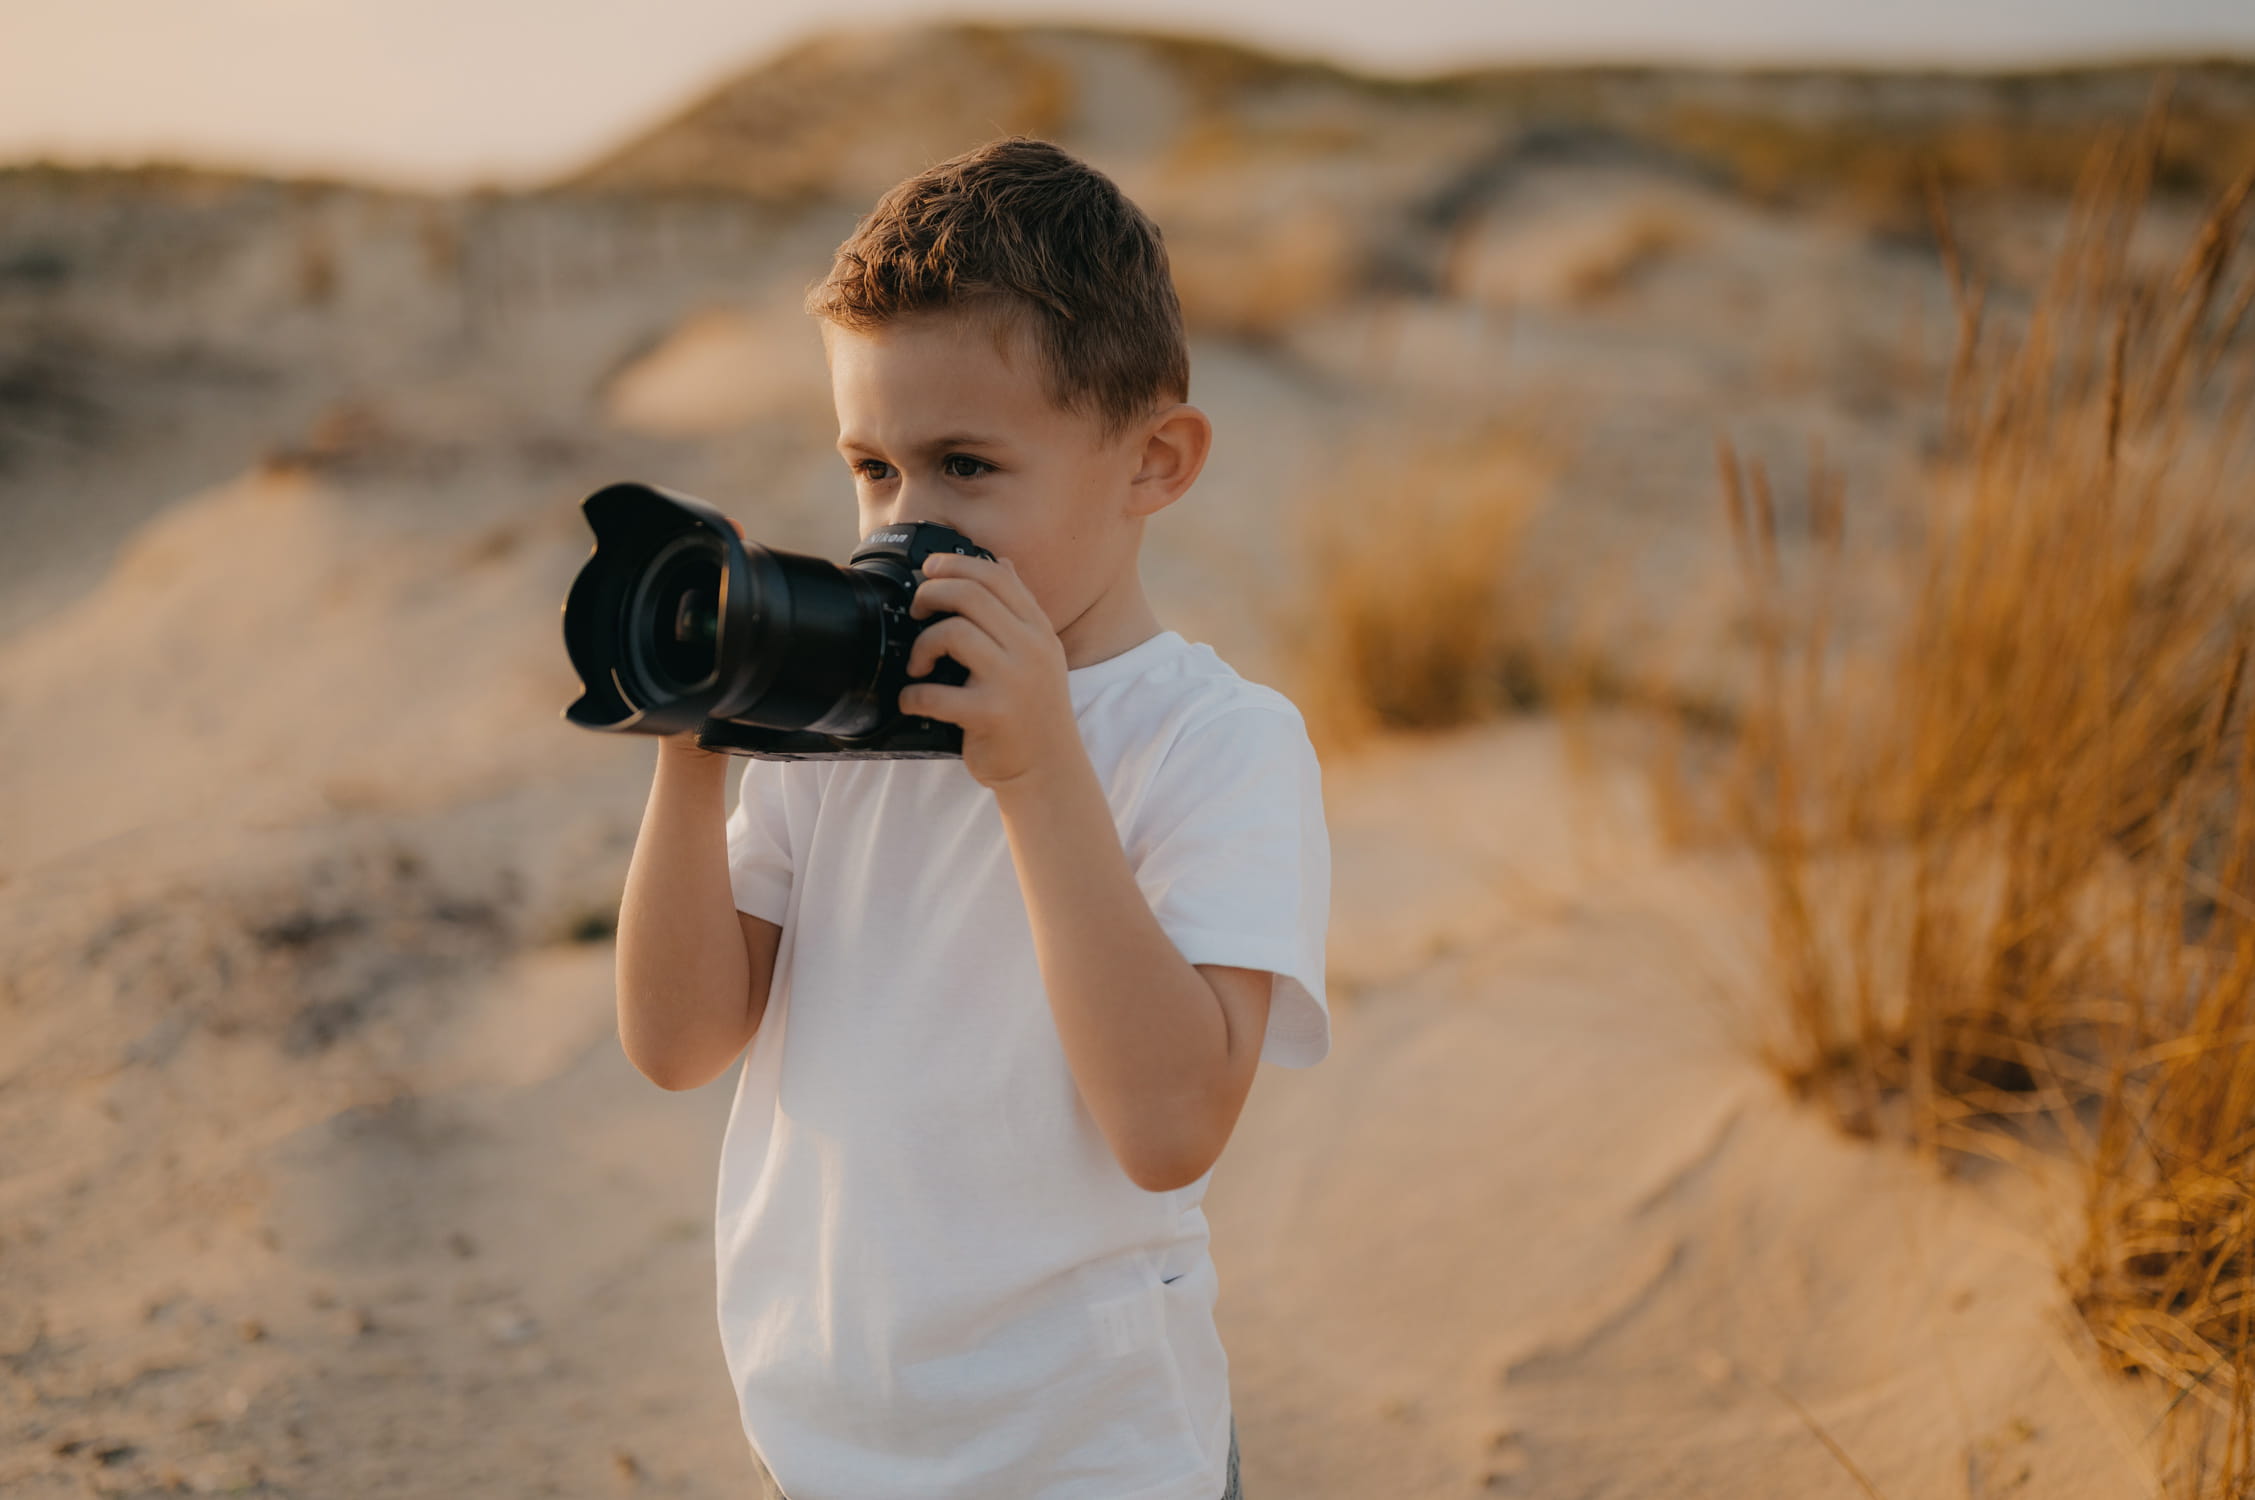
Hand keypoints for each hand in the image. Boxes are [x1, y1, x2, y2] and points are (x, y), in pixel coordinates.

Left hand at [902, 553, 1079, 787]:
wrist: (1050, 770)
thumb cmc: (1033, 712)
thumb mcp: (1039, 654)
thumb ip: (1019, 610)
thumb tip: (1002, 563)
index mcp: (1039, 630)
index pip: (997, 576)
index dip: (956, 564)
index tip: (929, 570)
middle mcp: (1031, 649)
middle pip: (970, 595)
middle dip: (931, 594)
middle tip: (916, 612)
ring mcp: (1013, 681)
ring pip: (953, 633)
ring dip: (922, 645)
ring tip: (918, 665)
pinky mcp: (991, 714)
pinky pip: (935, 693)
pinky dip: (912, 696)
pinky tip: (912, 701)